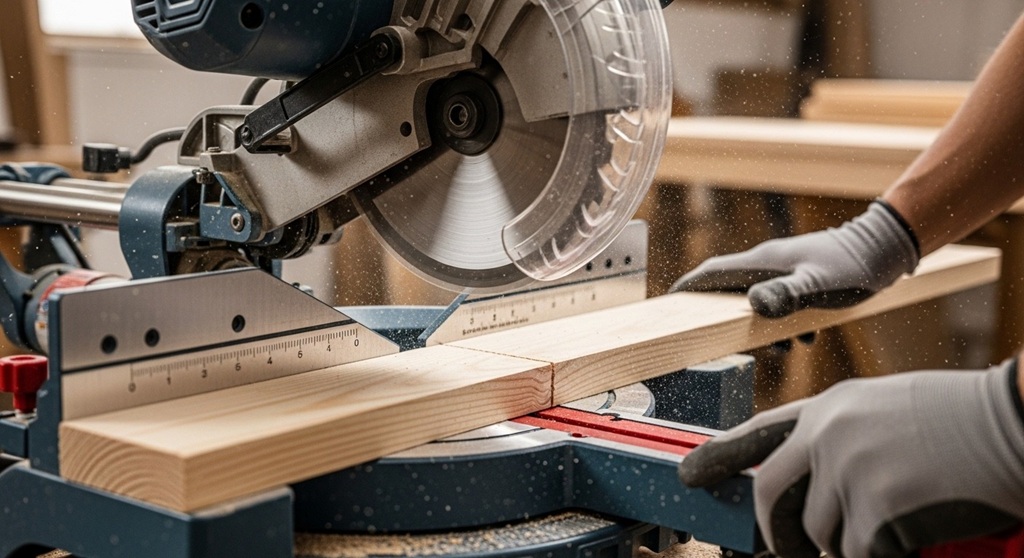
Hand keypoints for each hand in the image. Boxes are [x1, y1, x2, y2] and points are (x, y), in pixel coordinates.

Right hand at [669, 202, 918, 317]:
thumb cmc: (852, 268)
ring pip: (755, 299)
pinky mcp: (798, 276)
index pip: (711, 272)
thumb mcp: (818, 286)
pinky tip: (803, 340)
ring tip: (782, 350)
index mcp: (761, 263)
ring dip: (758, 325)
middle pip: (727, 288)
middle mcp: (765, 263)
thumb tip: (754, 304)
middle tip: (719, 340)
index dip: (687, 287)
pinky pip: (776, 301)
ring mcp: (781, 268)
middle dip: (721, 315)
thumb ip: (786, 295)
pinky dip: (781, 322)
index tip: (669, 302)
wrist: (885, 248)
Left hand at [677, 361, 1023, 557]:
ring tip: (895, 516)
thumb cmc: (960, 421)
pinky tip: (912, 531)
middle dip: (781, 534)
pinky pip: (859, 552)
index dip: (719, 456)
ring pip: (820, 533)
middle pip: (772, 496)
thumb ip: (839, 440)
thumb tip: (811, 489)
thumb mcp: (885, 410)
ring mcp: (850, 469)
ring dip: (851, 542)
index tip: (687, 474)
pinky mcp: (876, 507)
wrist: (1012, 422)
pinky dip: (883, 553)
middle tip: (794, 550)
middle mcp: (829, 435)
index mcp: (831, 407)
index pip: (758, 434)